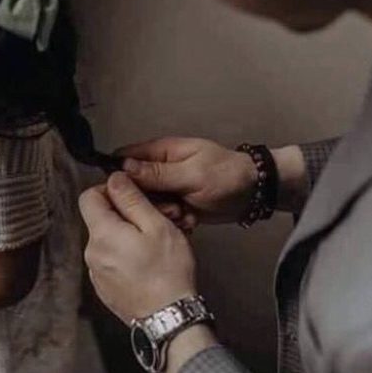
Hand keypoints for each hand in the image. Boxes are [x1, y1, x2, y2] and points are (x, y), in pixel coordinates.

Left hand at [80, 172, 197, 323]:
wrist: (170, 318)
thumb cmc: (168, 272)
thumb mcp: (156, 225)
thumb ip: (132, 199)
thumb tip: (115, 178)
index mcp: (101, 234)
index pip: (89, 196)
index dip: (111, 190)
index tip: (134, 196)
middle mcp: (92, 253)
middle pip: (101, 219)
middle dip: (129, 214)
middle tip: (160, 219)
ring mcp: (97, 273)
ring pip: (109, 240)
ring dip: (130, 235)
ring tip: (159, 243)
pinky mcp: (105, 288)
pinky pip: (112, 261)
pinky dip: (128, 255)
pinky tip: (150, 262)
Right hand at [118, 138, 256, 224]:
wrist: (253, 194)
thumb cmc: (227, 176)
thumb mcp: (192, 174)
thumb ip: (158, 172)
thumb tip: (124, 168)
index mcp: (162, 151)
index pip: (125, 158)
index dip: (118, 176)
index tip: (123, 195)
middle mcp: (161, 168)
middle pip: (133, 186)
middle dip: (146, 201)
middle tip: (168, 207)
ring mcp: (168, 187)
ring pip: (148, 203)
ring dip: (162, 213)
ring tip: (182, 214)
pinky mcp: (176, 203)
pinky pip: (162, 214)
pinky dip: (173, 220)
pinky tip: (188, 220)